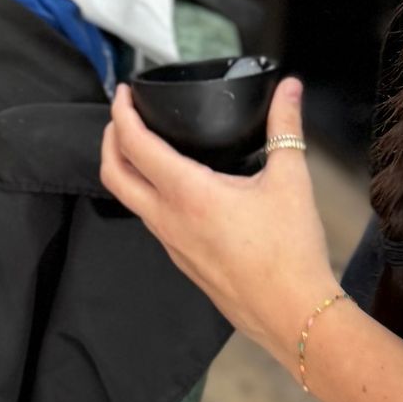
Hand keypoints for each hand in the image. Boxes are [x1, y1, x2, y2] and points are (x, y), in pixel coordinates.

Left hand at [100, 77, 338, 365]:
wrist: (292, 313)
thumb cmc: (291, 251)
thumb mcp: (291, 180)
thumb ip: (285, 127)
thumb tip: (291, 88)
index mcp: (188, 194)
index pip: (135, 145)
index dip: (122, 113)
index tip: (124, 93)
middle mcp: (168, 219)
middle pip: (113, 174)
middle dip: (109, 139)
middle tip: (122, 116)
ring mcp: (171, 244)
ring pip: (130, 200)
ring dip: (127, 169)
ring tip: (144, 145)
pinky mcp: (182, 261)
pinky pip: (152, 221)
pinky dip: (148, 194)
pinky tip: (174, 186)